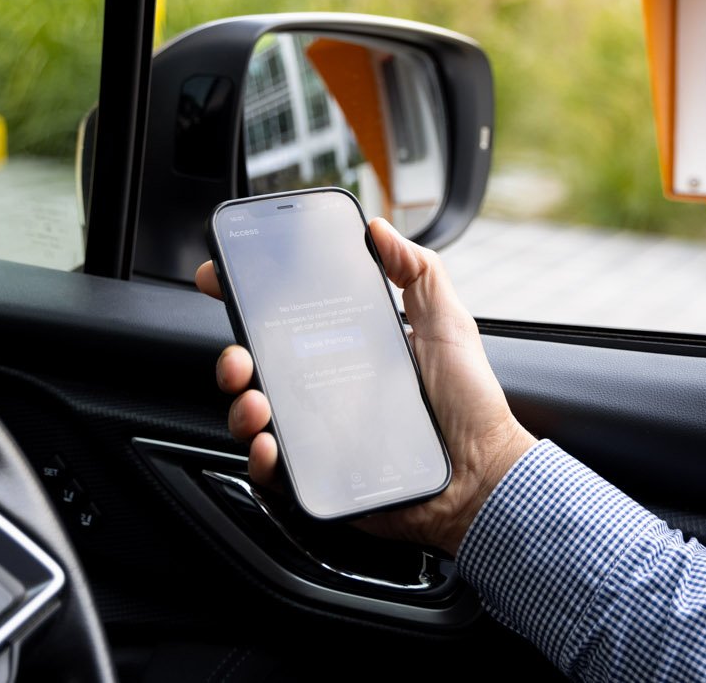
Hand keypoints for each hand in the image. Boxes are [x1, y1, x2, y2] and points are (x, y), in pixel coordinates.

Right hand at [196, 217, 535, 554]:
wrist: (484, 474)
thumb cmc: (470, 402)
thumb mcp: (447, 324)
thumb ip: (418, 271)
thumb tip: (380, 228)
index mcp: (348, 351)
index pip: (286, 323)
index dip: (250, 301)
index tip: (220, 278)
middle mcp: (326, 391)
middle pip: (258, 371)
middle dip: (233, 359)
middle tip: (240, 355)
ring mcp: (319, 436)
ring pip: (255, 419)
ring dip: (240, 407)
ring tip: (257, 401)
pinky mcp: (320, 478)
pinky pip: (274, 471)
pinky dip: (261, 459)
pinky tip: (270, 445)